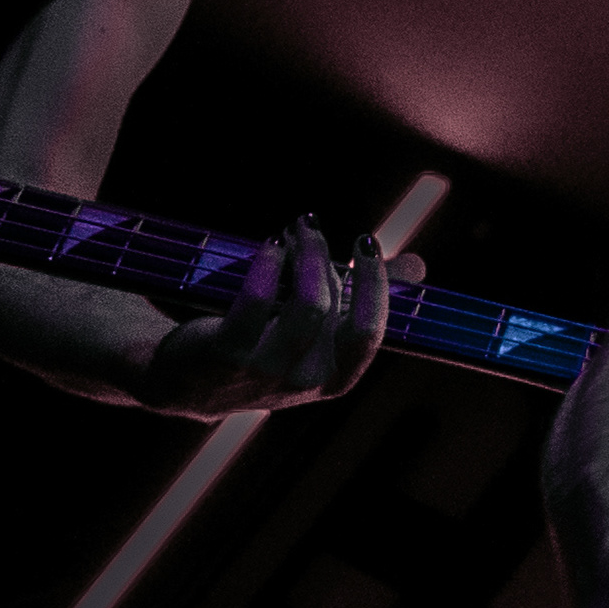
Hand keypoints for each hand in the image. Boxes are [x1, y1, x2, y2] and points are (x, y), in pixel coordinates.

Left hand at [140, 216, 423, 415]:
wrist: (188, 381)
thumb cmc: (263, 345)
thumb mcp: (317, 330)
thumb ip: (365, 300)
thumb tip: (420, 267)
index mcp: (334, 379)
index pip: (370, 332)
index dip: (374, 283)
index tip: (364, 243)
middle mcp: (304, 381)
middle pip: (334, 309)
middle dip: (325, 256)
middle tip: (309, 225)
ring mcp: (264, 372)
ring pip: (306, 304)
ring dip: (303, 255)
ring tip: (290, 231)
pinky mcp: (225, 356)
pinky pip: (257, 302)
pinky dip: (269, 265)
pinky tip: (269, 246)